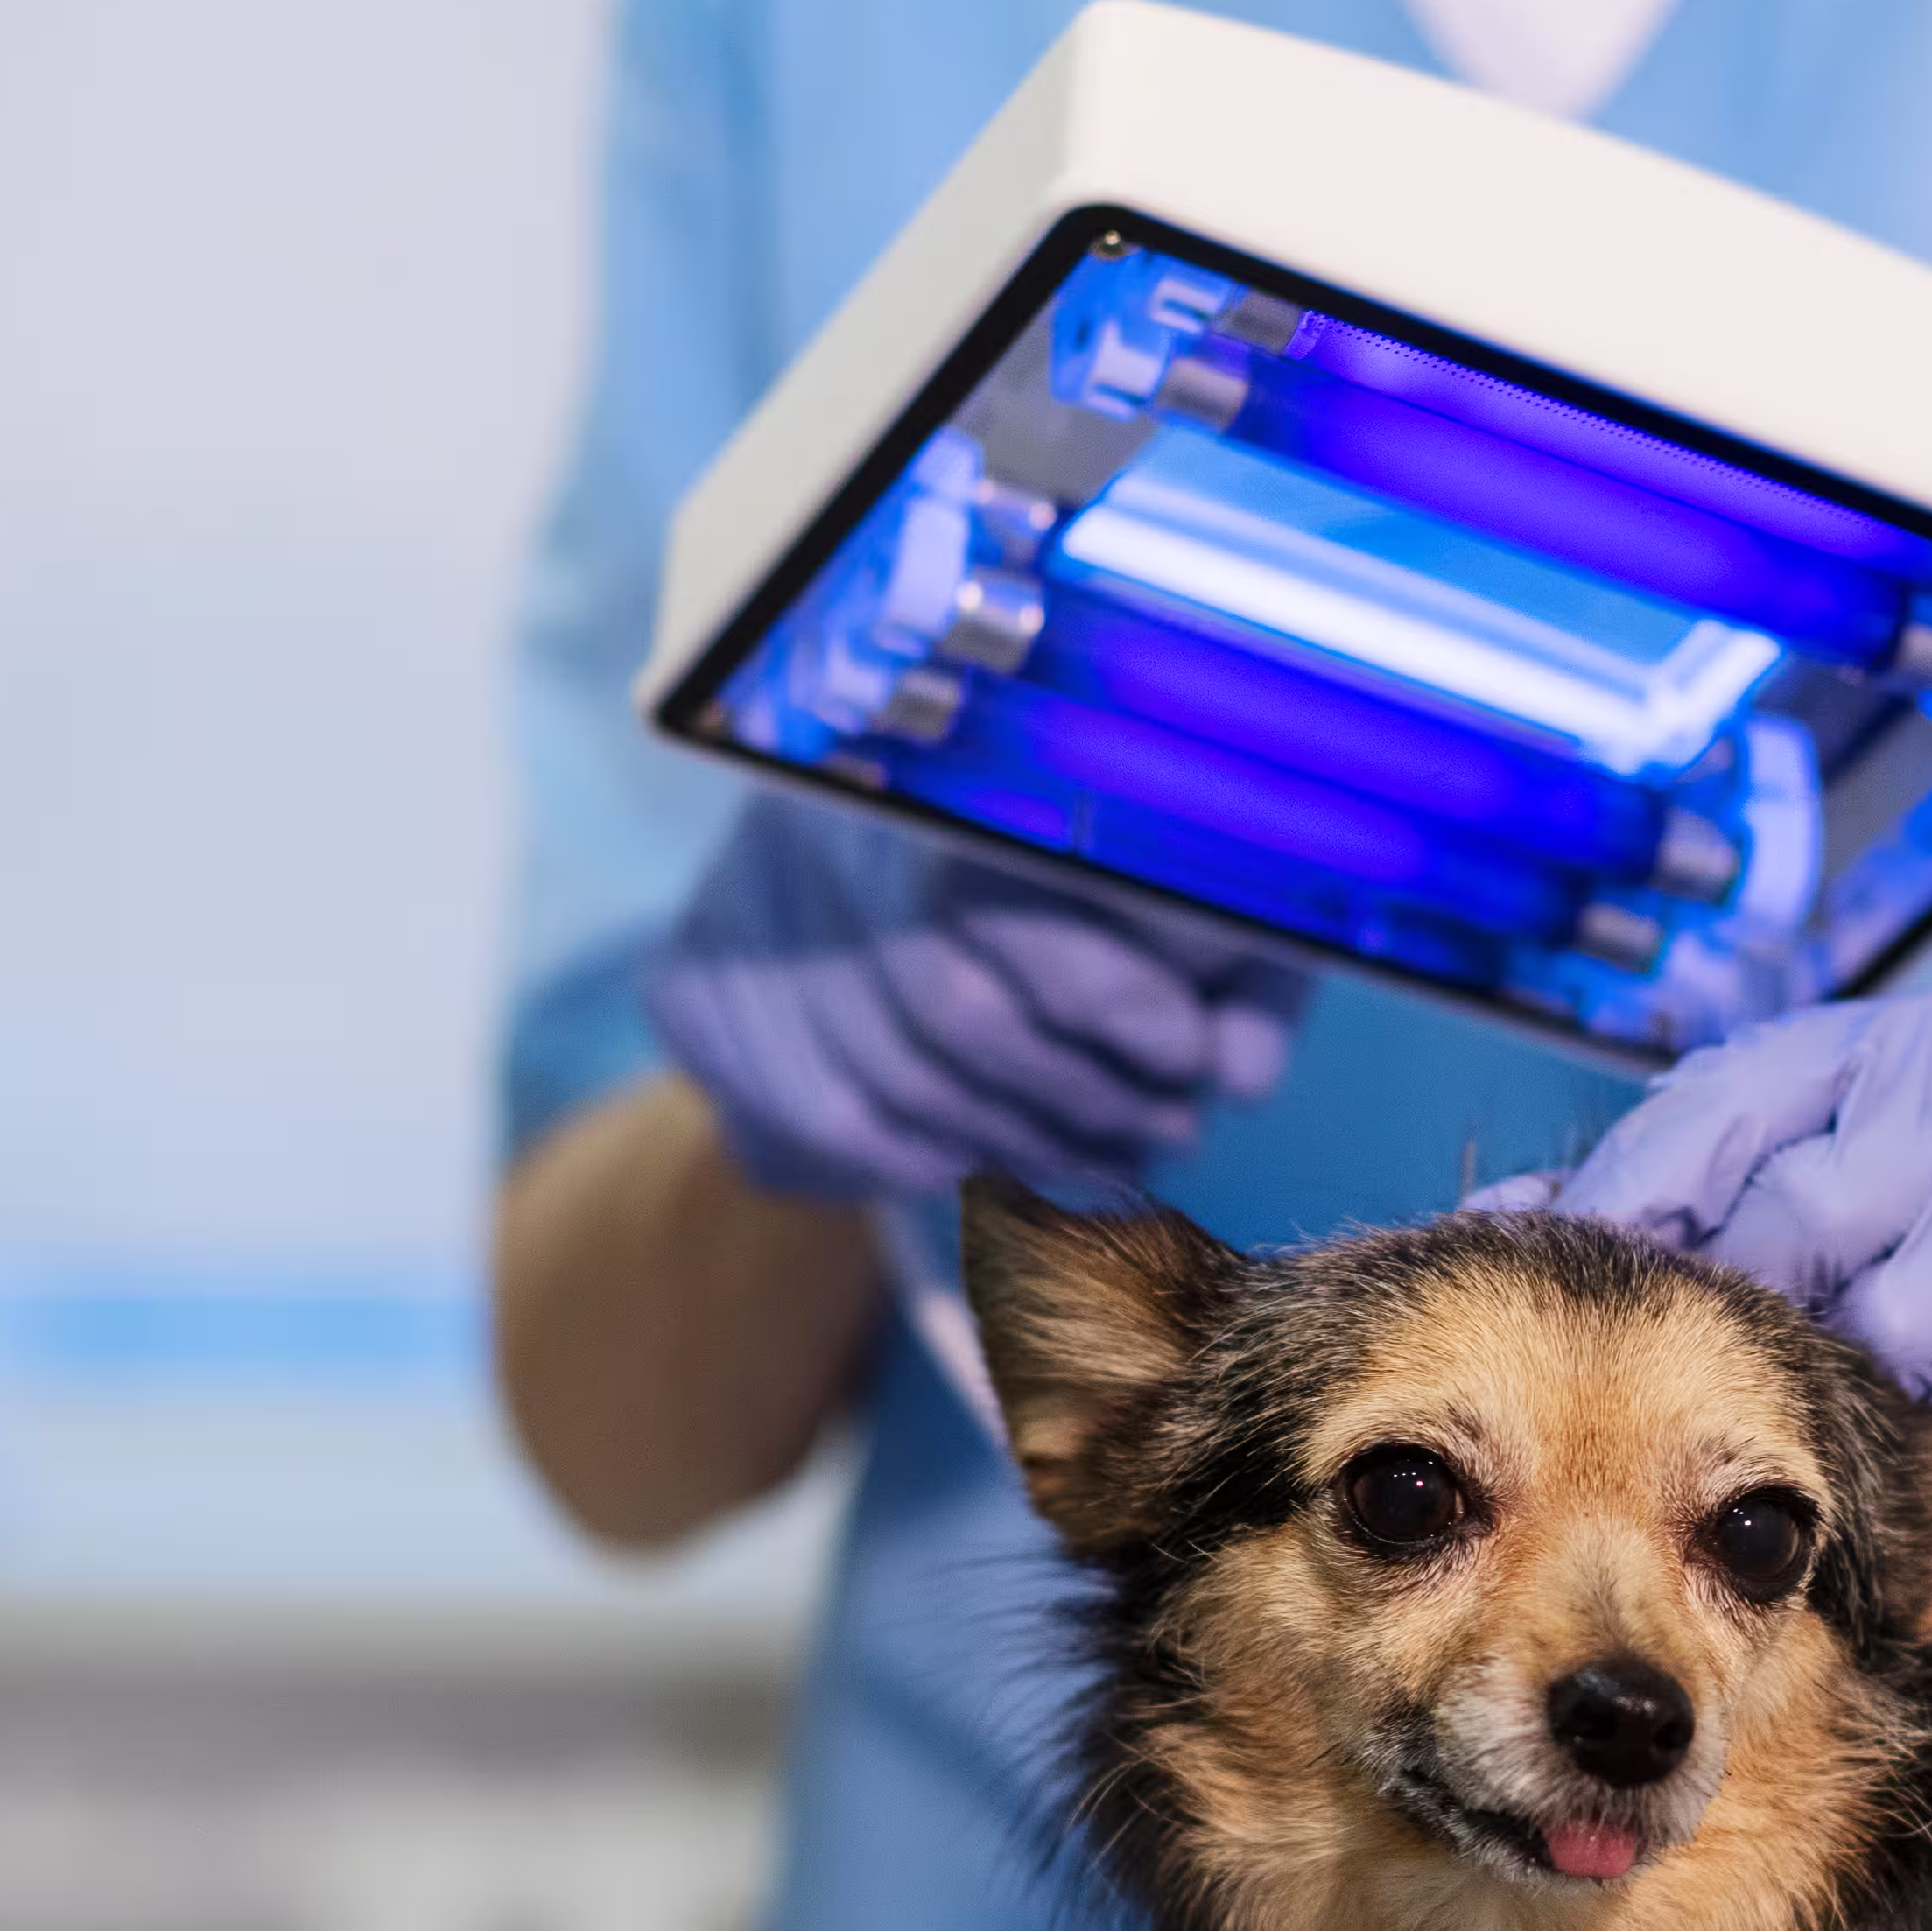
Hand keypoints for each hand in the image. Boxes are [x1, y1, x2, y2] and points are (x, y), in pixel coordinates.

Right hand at [644, 795, 1307, 1202]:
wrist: (845, 787)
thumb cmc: (1053, 832)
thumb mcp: (1167, 857)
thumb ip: (1226, 958)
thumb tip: (1242, 1073)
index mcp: (929, 769)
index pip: (1007, 895)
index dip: (1108, 993)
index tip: (1185, 1051)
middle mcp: (816, 831)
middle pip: (954, 1014)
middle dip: (1077, 1098)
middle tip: (1164, 1134)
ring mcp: (740, 912)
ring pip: (888, 1090)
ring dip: (1014, 1146)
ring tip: (1102, 1159)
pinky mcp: (689, 989)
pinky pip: (821, 1123)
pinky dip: (921, 1161)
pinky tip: (988, 1159)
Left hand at [1487, 995, 1931, 1642]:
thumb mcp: (1826, 1222)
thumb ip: (1695, 1204)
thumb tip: (1498, 1215)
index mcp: (1903, 1049)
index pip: (1724, 1107)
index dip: (1632, 1207)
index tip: (1555, 1285)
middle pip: (1801, 1215)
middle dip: (1744, 1322)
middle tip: (1708, 1402)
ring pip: (1896, 1322)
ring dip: (1855, 1399)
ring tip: (1843, 1436)